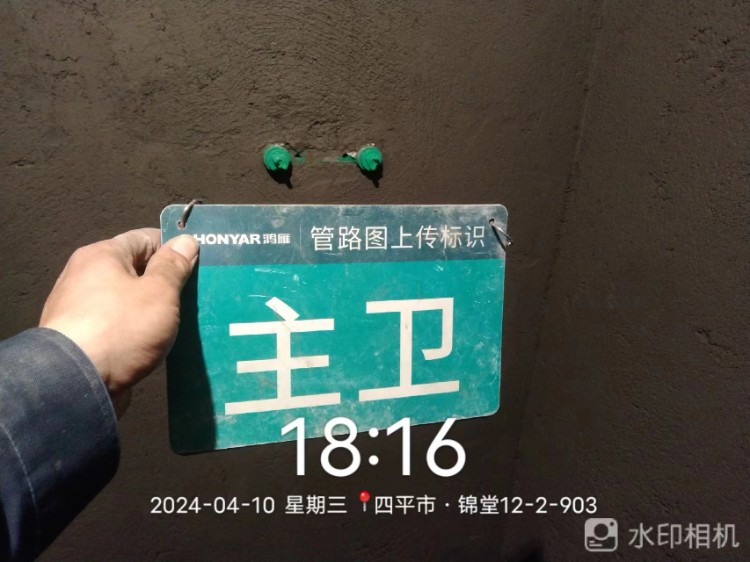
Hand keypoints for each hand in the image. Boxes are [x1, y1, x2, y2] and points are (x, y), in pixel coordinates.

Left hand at [40, 228, 198, 416]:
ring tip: (183, 323)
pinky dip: (138, 331)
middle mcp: (85, 276)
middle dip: (166, 283)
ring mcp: (80, 309)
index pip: (146, 238)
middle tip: (197, 296)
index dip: (175, 249)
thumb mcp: (159, 293)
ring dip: (153, 310)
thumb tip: (185, 241)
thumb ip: (174, 266)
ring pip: (128, 301)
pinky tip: (157, 343)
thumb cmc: (121, 329)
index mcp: (102, 256)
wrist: (76, 385)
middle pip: (135, 270)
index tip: (200, 265)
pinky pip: (119, 326)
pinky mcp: (83, 339)